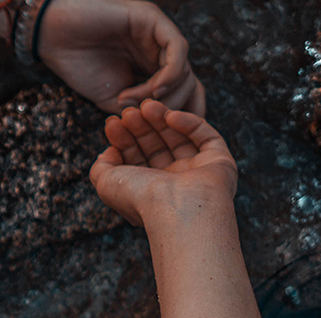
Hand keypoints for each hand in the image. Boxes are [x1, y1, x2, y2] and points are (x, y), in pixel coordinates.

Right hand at [37, 0, 204, 114]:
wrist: (55, 38)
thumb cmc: (80, 66)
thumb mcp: (112, 100)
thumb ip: (139, 112)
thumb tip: (160, 128)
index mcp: (151, 68)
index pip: (182, 94)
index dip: (182, 119)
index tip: (170, 142)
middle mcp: (160, 51)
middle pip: (189, 85)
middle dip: (172, 111)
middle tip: (145, 122)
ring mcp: (159, 34)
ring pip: (185, 71)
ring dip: (162, 96)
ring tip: (131, 102)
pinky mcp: (153, 20)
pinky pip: (177, 50)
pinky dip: (169, 75)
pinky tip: (152, 89)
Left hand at [88, 100, 236, 227]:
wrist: (178, 209)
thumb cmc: (140, 199)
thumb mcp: (107, 184)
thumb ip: (101, 167)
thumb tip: (108, 152)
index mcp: (147, 194)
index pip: (135, 160)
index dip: (122, 140)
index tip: (111, 122)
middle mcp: (172, 185)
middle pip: (155, 147)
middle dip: (140, 127)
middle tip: (128, 111)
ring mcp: (196, 174)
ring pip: (178, 139)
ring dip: (160, 120)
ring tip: (146, 105)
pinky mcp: (219, 163)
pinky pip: (204, 136)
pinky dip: (188, 123)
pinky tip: (169, 116)